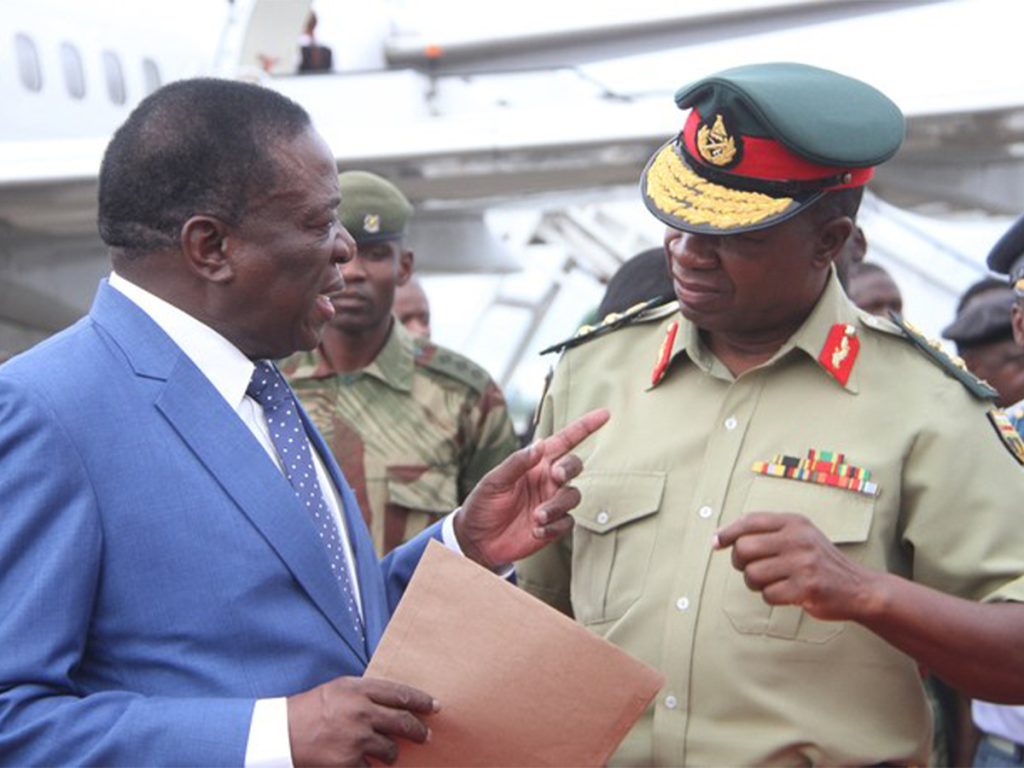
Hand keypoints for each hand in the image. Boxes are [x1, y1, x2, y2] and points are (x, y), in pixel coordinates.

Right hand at [287, 676, 437, 766]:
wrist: (281, 733)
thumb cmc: (311, 709)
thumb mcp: (339, 689)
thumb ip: (366, 693)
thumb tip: (395, 703)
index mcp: (359, 690)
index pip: (400, 694)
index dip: (421, 701)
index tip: (434, 707)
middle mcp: (361, 712)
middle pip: (403, 722)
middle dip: (418, 731)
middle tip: (425, 735)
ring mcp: (356, 738)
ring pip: (391, 749)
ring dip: (392, 754)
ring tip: (387, 753)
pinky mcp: (349, 761)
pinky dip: (370, 767)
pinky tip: (362, 763)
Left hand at [454, 408, 609, 569]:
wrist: (477, 540)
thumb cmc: (483, 504)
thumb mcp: (494, 481)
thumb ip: (517, 462)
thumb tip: (539, 445)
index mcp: (535, 463)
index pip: (564, 441)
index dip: (585, 427)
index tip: (604, 415)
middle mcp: (547, 480)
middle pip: (574, 465)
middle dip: (569, 468)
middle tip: (555, 476)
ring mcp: (552, 502)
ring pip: (573, 496)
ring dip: (557, 506)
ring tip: (536, 516)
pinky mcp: (554, 526)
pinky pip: (568, 522)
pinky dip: (554, 526)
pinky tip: (535, 530)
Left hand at [714, 512, 879, 621]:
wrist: (859, 588)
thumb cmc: (819, 562)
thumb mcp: (799, 535)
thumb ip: (766, 532)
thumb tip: (720, 537)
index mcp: (794, 522)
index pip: (749, 521)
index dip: (727, 532)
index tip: (716, 543)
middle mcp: (798, 538)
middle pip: (744, 549)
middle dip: (740, 563)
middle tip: (752, 569)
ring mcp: (803, 562)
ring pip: (752, 575)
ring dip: (756, 584)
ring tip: (774, 583)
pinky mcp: (807, 587)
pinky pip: (768, 595)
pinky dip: (772, 598)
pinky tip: (787, 594)